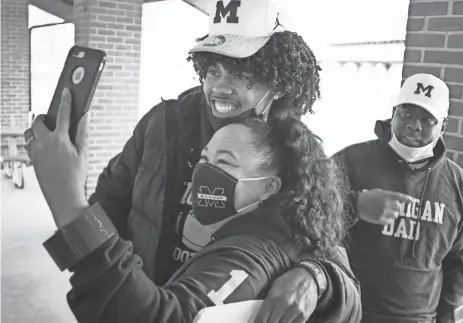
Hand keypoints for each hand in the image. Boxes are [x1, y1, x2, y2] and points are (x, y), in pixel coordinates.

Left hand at [24, 88, 88, 226]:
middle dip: (43, 118)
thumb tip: (85, 118)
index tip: (66, 92)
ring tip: (46, 134)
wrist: (64, 197)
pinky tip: (45, 149)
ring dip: (35, 130)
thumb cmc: (76, 178)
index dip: (65, 101)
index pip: (63, 115)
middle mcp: (45, 144)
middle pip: (37, 122)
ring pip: (29, 134)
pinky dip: (35, 143)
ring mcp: (36, 153)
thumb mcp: (84, 154)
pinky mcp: (32, 161)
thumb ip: (83, 133)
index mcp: (60, 140)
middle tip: (50, 119)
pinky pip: (29, 146)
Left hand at [254, 267, 317, 322]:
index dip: (258, 322)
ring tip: (275, 320)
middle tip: (266, 322)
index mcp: (274, 297)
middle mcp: (285, 304)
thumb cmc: (289, 281)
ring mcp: (295, 311)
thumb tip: (260, 315)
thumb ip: (268, 301)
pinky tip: (284, 320)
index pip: (262, 317)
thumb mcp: (274, 287)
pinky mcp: (304, 315)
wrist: (308, 277)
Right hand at [357, 189, 414, 224]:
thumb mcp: (378, 192)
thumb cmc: (368, 196)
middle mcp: (386, 204)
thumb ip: (388, 195)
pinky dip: (388, 220)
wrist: (357, 204)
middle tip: (392, 207)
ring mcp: (383, 212)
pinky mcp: (379, 219)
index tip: (414, 201)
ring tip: (387, 212)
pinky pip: (389, 221)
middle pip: (399, 207)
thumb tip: (399, 200)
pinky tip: (383, 217)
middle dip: (397, 207)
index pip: (400, 197)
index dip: (408, 199)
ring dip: (393, 214)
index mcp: (386, 195)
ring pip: (395, 215)